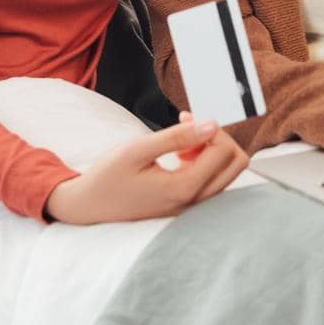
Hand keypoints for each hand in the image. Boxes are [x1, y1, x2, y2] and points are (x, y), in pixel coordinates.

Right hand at [44, 113, 247, 223]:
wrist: (88, 205)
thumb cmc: (108, 176)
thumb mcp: (138, 149)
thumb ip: (176, 137)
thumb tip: (212, 124)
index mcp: (183, 189)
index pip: (223, 151)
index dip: (209, 127)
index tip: (184, 118)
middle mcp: (193, 202)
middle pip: (235, 164)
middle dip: (217, 137)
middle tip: (189, 125)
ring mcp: (190, 206)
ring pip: (225, 172)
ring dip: (209, 149)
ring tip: (180, 139)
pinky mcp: (185, 205)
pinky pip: (211, 180)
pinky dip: (202, 161)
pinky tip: (179, 153)